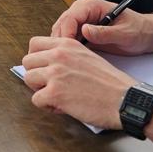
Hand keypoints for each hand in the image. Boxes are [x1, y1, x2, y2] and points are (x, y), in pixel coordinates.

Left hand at [20, 37, 141, 130]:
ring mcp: (55, 74)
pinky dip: (47, 106)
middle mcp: (58, 55)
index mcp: (67, 44)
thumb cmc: (111, 83)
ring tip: (57, 96)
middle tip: (51, 85)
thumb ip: (66, 57)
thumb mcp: (87, 57)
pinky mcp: (55, 93)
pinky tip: (63, 107)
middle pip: (27, 62)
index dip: (37, 58)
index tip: (44, 69)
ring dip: (40, 90)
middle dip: (36, 75)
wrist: (125, 99)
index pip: (34, 44)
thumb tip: (47, 65)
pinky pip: (36, 100)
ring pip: (28, 79)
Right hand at [49, 0, 152, 54]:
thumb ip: (105, 33)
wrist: (146, 34)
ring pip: (62, 32)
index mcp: (92, 5)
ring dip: (63, 45)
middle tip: (65, 58)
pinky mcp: (82, 31)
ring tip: (68, 60)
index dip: (66, 34)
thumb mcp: (124, 34)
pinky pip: (69, 39)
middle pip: (62, 24)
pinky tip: (73, 59)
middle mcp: (83, 10)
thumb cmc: (138, 30)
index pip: (70, 17)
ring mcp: (81, 21)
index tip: (67, 49)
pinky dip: (68, 48)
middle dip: (61, 41)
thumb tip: (85, 30)